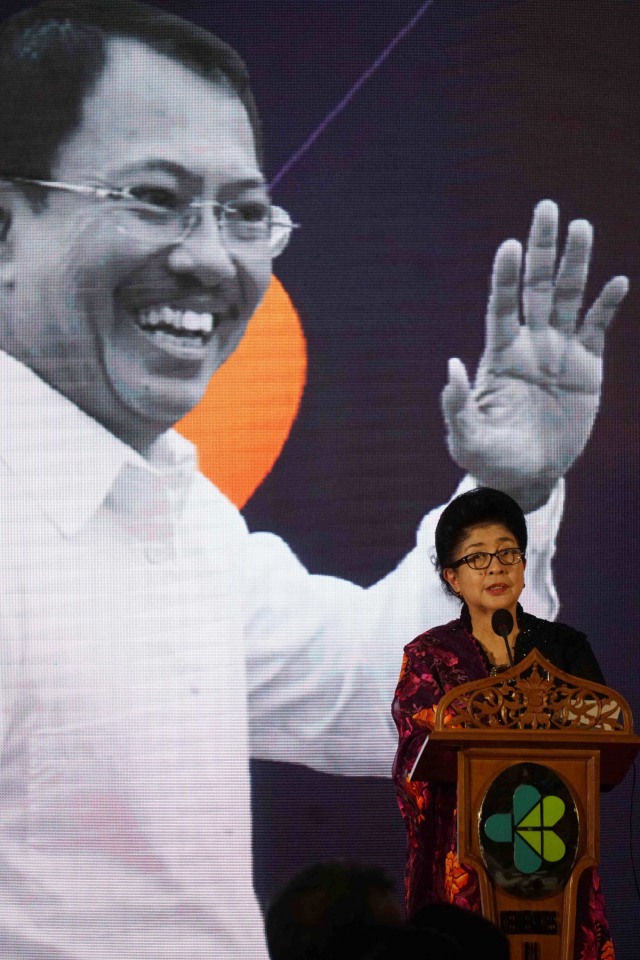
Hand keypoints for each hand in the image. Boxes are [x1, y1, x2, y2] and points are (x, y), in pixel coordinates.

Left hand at [440, 199, 628, 512]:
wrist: (527, 478)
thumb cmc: (488, 459)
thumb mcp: (466, 440)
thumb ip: (457, 406)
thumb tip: (450, 365)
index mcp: (500, 356)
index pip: (502, 307)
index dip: (506, 277)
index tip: (510, 246)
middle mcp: (530, 345)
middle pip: (537, 288)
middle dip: (542, 249)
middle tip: (546, 208)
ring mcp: (559, 353)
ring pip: (569, 299)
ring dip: (576, 264)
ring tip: (581, 226)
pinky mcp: (586, 368)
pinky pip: (597, 329)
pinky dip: (606, 306)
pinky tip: (616, 282)